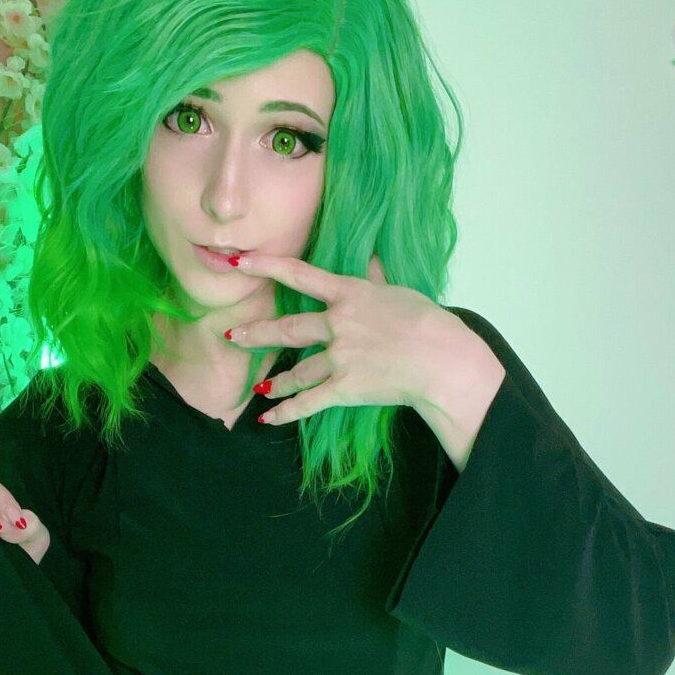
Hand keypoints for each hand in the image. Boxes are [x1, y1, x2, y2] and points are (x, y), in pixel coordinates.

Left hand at [223, 252, 447, 422]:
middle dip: (257, 333)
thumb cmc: (428, 322)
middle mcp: (337, 324)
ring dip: (275, 380)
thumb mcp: (397, 291)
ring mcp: (339, 358)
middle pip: (288, 329)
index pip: (299, 276)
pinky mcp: (345, 388)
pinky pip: (308, 402)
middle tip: (233, 336)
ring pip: (297, 370)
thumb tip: (371, 257)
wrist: (441, 358)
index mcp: (349, 294)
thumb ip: (375, 278)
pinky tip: (268, 418)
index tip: (239, 262)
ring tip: (259, 386)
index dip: (266, 267)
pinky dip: (286, 412)